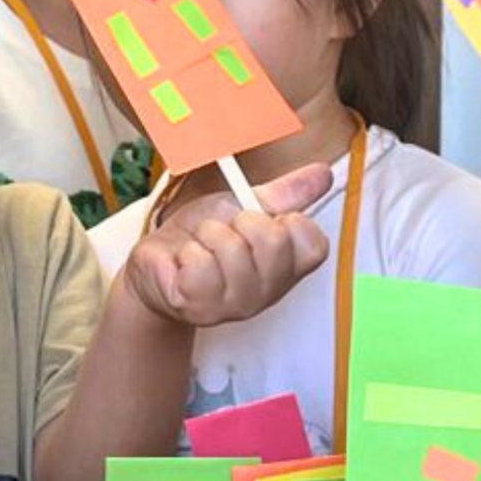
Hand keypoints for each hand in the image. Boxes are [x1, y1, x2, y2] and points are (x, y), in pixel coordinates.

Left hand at [121, 163, 331, 326]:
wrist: (158, 260)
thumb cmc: (203, 237)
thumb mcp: (245, 206)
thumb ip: (285, 194)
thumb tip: (323, 173)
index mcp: (285, 268)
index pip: (314, 245)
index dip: (288, 222)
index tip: (263, 220)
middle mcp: (266, 293)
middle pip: (273, 241)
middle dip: (241, 221)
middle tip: (226, 231)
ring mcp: (234, 305)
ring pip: (232, 248)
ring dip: (209, 234)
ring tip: (201, 246)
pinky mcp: (199, 306)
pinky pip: (200, 263)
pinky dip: (187, 252)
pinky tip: (184, 263)